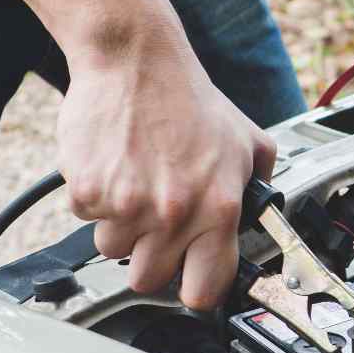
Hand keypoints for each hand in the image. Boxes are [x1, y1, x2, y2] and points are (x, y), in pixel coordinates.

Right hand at [56, 21, 274, 310]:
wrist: (137, 62)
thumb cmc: (190, 100)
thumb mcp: (247, 142)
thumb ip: (259, 187)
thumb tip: (265, 222)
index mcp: (219, 209)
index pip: (204, 290)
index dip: (196, 289)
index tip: (190, 280)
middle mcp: (174, 214)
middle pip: (148, 280)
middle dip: (151, 257)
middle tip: (157, 222)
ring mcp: (128, 205)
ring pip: (113, 251)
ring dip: (122, 227)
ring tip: (137, 184)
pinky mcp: (88, 191)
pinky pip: (88, 219)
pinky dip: (97, 200)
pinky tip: (115, 167)